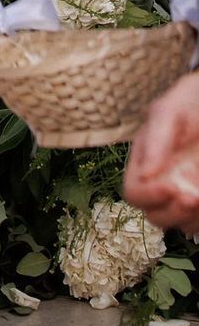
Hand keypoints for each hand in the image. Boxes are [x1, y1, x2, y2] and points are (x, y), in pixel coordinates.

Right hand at [125, 75, 198, 232]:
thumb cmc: (188, 101)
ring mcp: (182, 193)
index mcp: (144, 163)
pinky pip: (197, 222)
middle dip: (172, 212)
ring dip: (190, 218)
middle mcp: (160, 183)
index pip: (134, 193)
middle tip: (192, 197)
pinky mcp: (198, 199)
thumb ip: (155, 138)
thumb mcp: (169, 112)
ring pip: (180, 224)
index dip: (149, 195)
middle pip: (155, 215)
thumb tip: (146, 173)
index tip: (171, 186)